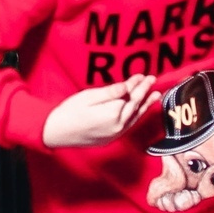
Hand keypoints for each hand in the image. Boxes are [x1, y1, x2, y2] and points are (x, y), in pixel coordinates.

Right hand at [40, 76, 158, 148]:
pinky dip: (137, 116)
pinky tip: (140, 110)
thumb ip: (110, 92)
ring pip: (135, 116)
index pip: (129, 95)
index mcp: (113, 113)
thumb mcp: (88, 97)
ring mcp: (116, 133)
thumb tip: (127, 86)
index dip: (136, 83)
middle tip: (152, 79)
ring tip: (156, 95)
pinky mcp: (112, 137)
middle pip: (135, 105)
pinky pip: (130, 125)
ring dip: (146, 105)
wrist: (56, 133)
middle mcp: (118, 125)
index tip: (142, 75)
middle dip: (144, 91)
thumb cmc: (69, 112)